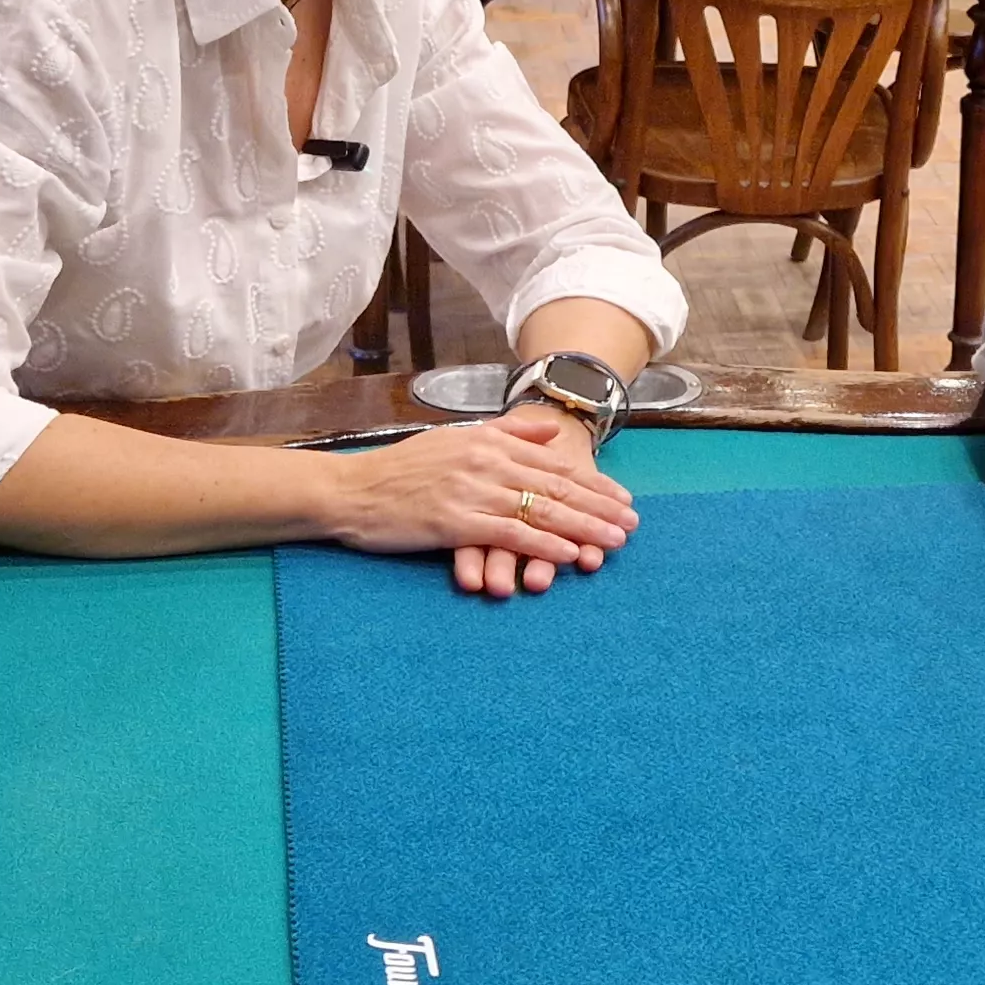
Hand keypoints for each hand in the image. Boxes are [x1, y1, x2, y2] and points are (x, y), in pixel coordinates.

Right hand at [311, 416, 637, 598]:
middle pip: (555, 486)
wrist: (352, 491)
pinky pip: (511, 533)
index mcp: (488, 442)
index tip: (622, 499)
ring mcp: (473, 491)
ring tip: (613, 542)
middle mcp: (487, 462)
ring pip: (540, 509)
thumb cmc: (400, 470)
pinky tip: (569, 555)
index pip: (552, 464)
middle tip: (631, 524)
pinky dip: (544, 544)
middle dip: (598, 507)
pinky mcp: (457, 521)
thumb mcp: (454, 439)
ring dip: (582, 527)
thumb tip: (547, 430)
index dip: (592, 483)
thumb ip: (503, 433)